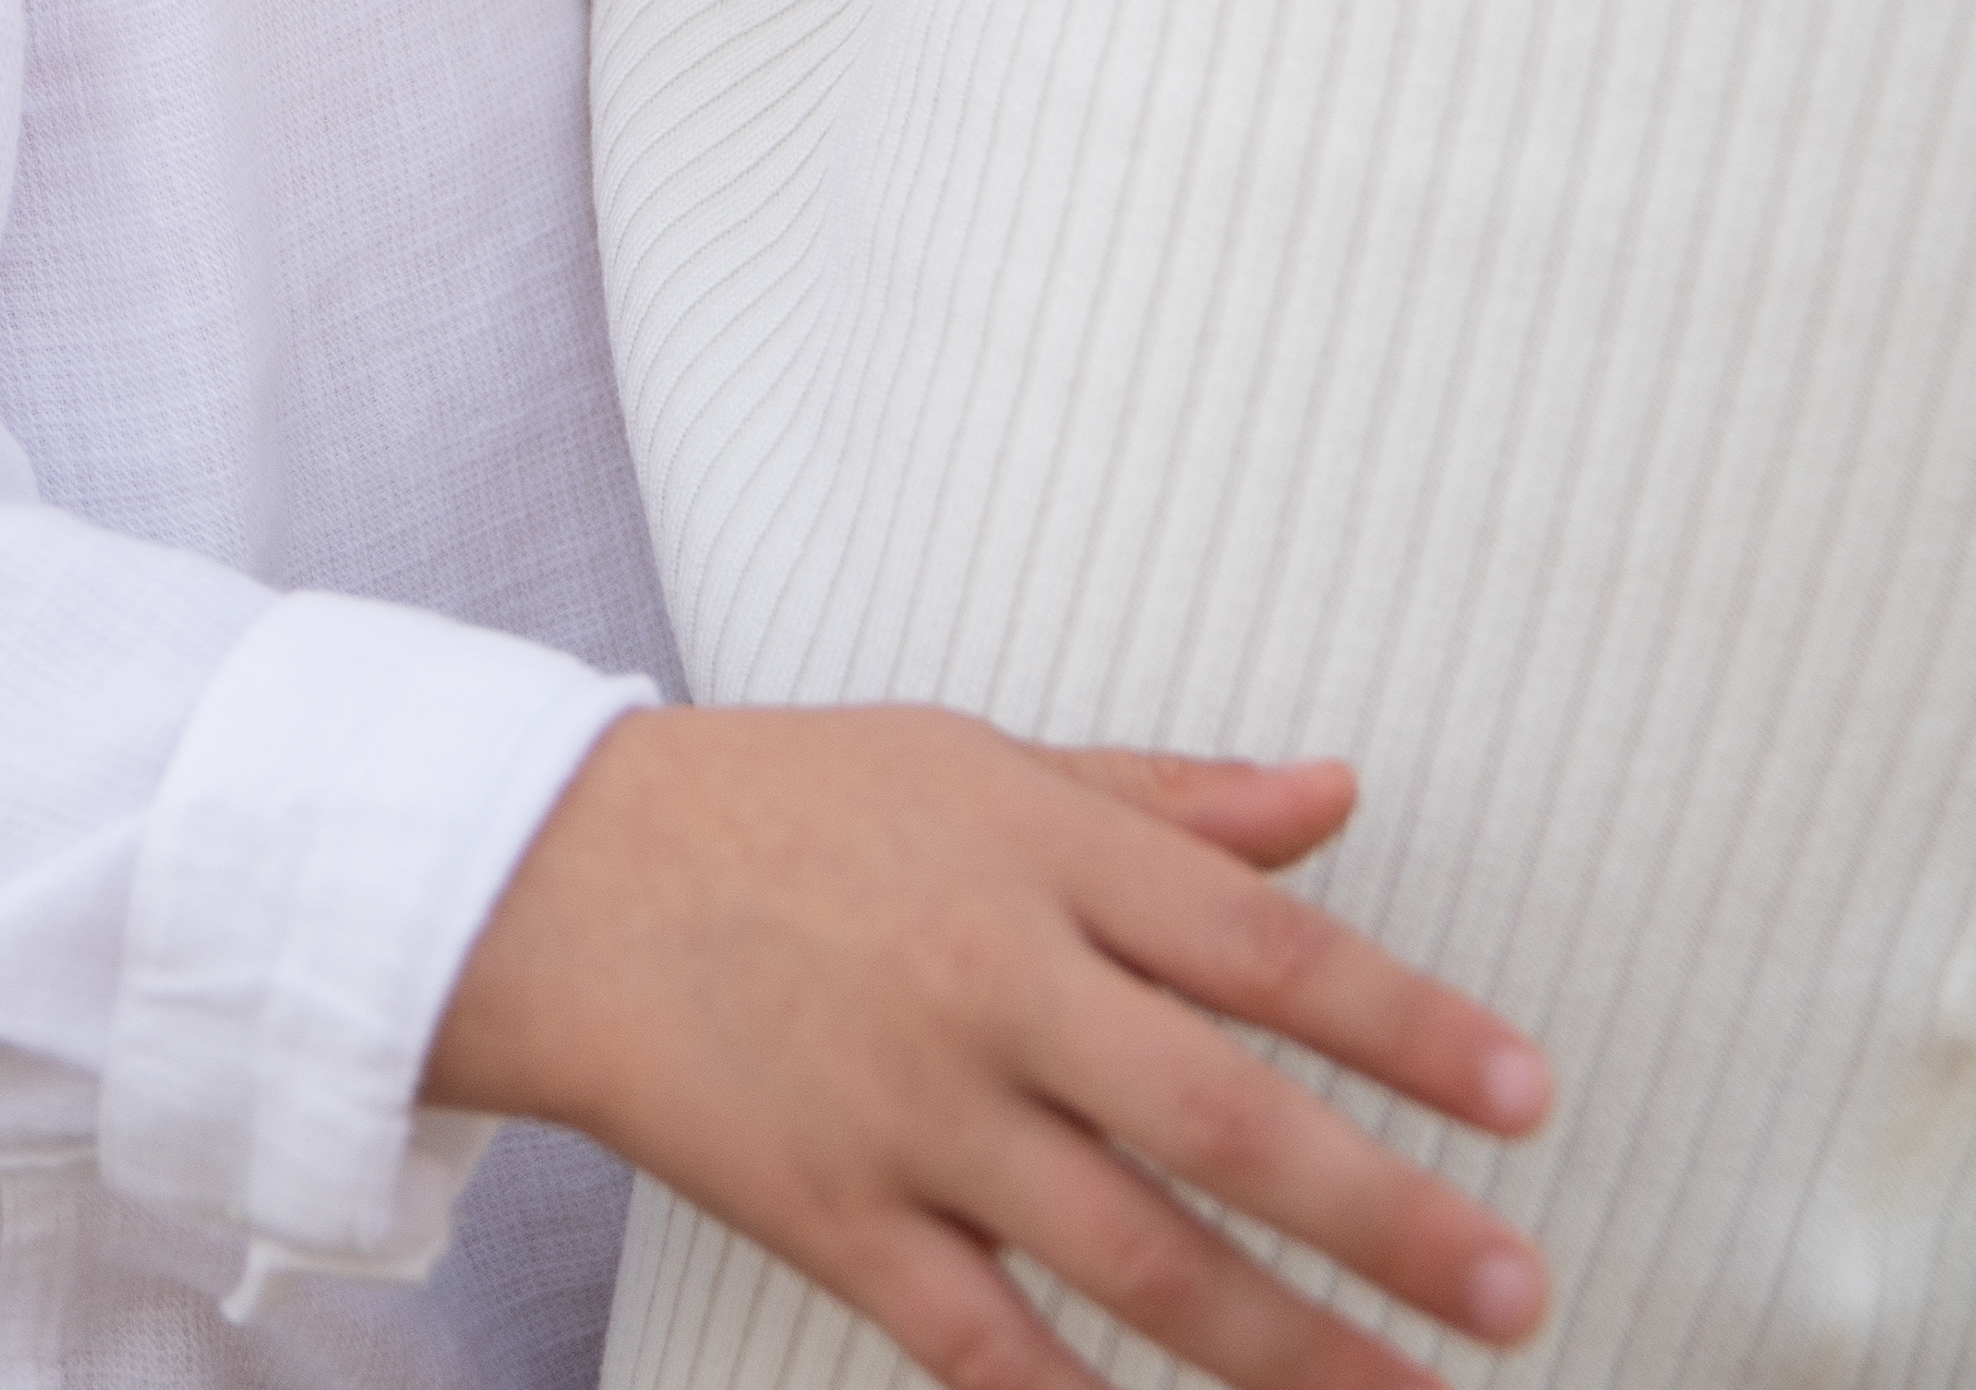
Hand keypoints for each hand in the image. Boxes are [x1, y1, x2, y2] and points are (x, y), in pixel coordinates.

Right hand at [427, 709, 1551, 1389]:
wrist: (561, 877)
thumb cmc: (793, 803)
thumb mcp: (980, 761)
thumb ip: (1168, 799)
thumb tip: (1339, 796)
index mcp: (1039, 854)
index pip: (1263, 949)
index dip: (1409, 1028)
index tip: (1531, 1101)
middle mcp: (991, 986)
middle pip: (1224, 1120)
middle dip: (1389, 1218)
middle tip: (1521, 1292)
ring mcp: (914, 1117)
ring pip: (1133, 1262)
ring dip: (1293, 1350)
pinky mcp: (839, 1223)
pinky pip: (989, 1351)